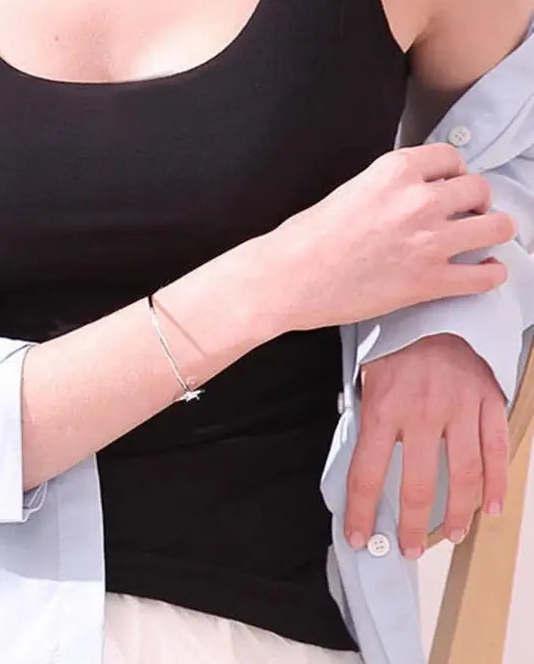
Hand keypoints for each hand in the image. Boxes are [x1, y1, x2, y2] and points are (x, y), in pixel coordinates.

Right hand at [266, 142, 516, 330]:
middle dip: (477, 199)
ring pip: (497, 227)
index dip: (453, 170)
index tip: (451, 181)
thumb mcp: (347, 191)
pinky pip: (486, 276)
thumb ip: (385, 189)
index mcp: (393, 172)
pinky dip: (491, 273)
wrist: (288, 277)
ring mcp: (429, 243)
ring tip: (484, 236)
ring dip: (494, 230)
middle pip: (479, 188)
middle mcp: (417, 202)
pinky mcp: (430, 282)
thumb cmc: (304, 239)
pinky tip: (484, 271)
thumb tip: (406, 196)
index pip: (449, 157)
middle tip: (468, 210)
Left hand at [344, 332, 509, 557]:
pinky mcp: (488, 401)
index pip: (365, 473)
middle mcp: (421, 412)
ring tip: (450, 535)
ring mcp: (459, 408)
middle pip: (416, 485)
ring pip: (463, 475)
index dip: (360, 511)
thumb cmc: (395, 341)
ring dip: (458, 513)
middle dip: (411, 525)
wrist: (433, 306)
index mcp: (383, 407)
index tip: (358, 536)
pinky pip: (495, 451)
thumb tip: (356, 456)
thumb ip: (365, 414)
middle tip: (409, 547)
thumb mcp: (366, 374)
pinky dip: (496, 484)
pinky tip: (490, 507)